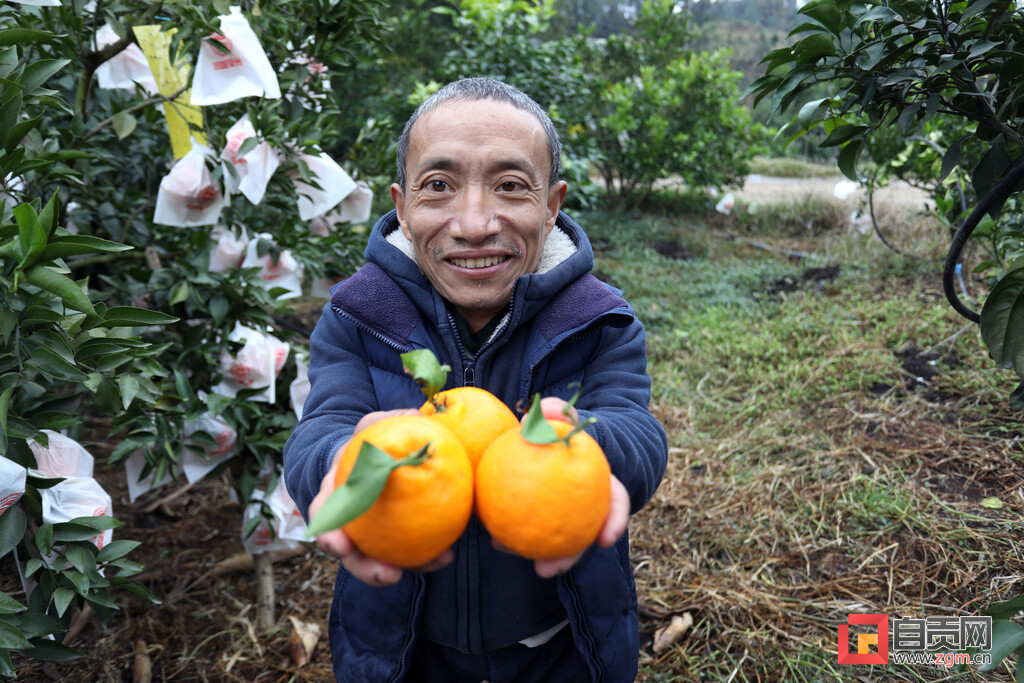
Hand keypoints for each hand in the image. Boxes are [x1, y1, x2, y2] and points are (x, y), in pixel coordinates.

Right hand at [309, 408, 453, 586]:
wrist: (374, 456)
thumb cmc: (370, 441)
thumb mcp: (374, 424)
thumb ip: (390, 419)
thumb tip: (417, 413)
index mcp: (335, 493)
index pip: (324, 516)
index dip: (328, 533)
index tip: (339, 544)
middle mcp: (348, 521)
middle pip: (350, 552)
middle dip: (366, 568)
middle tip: (389, 576)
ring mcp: (370, 534)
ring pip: (380, 560)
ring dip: (404, 570)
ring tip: (431, 565)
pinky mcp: (394, 539)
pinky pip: (407, 552)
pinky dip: (425, 557)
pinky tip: (447, 555)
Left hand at [519, 397, 628, 577]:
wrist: (550, 442)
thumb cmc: (559, 429)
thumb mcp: (562, 417)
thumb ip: (557, 412)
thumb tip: (547, 408)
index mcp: (603, 485)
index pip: (617, 504)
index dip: (615, 522)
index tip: (607, 539)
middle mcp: (587, 506)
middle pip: (582, 536)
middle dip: (568, 557)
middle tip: (548, 569)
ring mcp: (564, 517)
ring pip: (554, 542)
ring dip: (536, 556)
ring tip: (513, 557)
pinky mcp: (540, 519)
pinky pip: (527, 529)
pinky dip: (512, 535)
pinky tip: (494, 539)